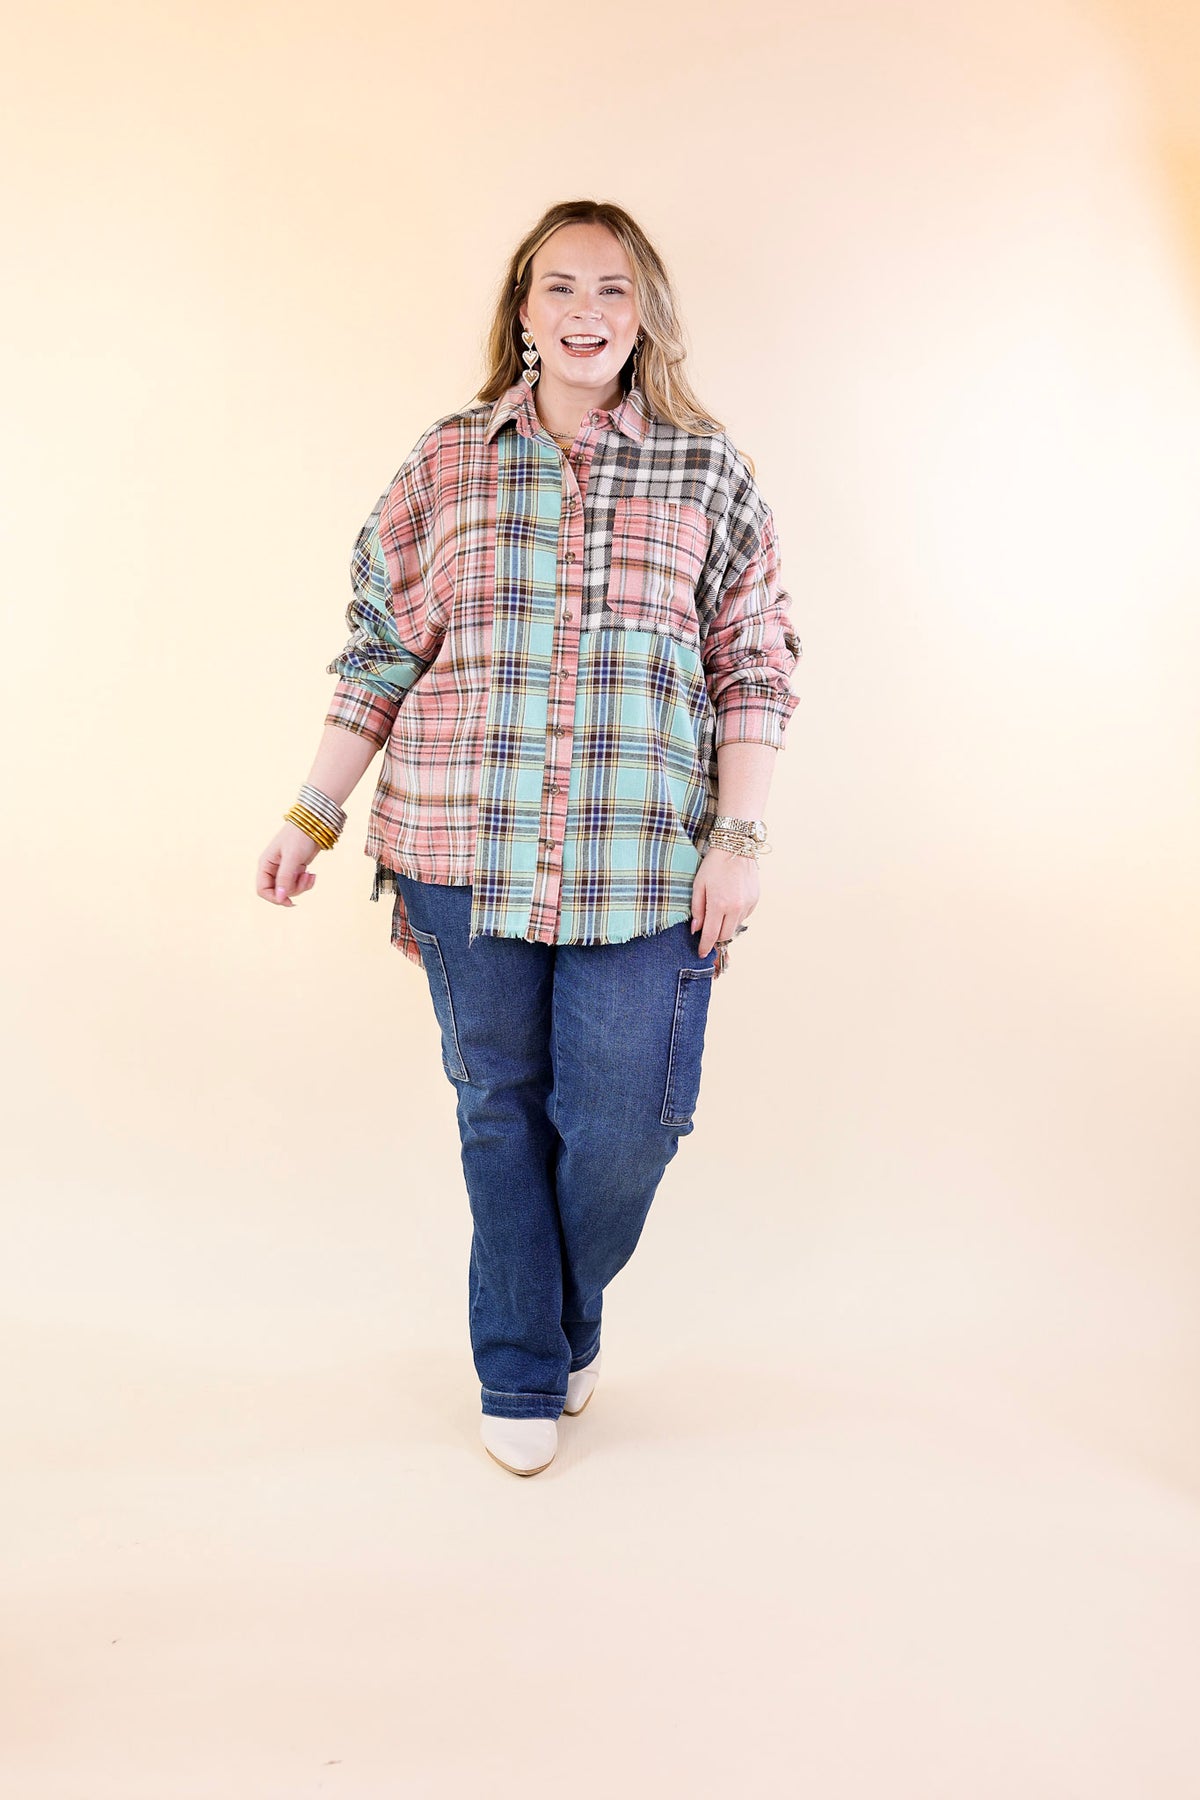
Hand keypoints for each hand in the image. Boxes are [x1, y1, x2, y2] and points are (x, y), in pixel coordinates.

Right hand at [256, 822, 320, 906]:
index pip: (262, 890)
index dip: (274, 898)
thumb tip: (280, 898)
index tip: (289, 901)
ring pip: (289, 889)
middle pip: (278, 892)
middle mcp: (272, 868)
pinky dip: (306, 882)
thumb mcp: (292, 858)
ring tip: (310, 875)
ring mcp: (284, 869)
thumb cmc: (300, 836)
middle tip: (305, 879)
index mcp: (266, 864)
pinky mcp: (295, 869)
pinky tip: (312, 874)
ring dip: (301, 886)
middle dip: (292, 890)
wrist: (315, 824)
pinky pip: (298, 884)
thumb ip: (285, 878)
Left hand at [691, 845, 758, 964]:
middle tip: (707, 933)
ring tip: (719, 912)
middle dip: (715, 938)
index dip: (705, 946)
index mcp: (718, 904)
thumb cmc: (714, 865)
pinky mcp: (755, 900)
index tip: (701, 953)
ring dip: (725, 926)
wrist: (736, 847)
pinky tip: (729, 903)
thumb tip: (696, 930)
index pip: (711, 934)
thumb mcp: (698, 885)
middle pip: (725, 935)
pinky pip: (743, 916)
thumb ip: (697, 909)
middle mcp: (735, 907)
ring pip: (735, 927)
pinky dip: (735, 916)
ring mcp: (747, 904)